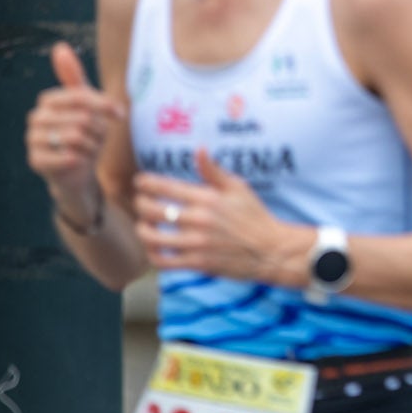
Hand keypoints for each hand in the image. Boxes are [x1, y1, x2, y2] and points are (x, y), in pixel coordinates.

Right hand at [27, 42, 124, 221]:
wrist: (77, 172)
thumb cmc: (84, 134)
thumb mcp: (86, 105)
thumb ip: (75, 78)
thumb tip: (59, 47)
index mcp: (48, 100)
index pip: (80, 96)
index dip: (103, 105)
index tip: (120, 114)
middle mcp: (35, 118)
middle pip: (81, 118)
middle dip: (97, 131)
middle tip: (97, 139)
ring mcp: (32, 140)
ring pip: (75, 138)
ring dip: (91, 147)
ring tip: (88, 150)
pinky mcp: (35, 161)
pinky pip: (67, 157)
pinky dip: (81, 161)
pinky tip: (78, 162)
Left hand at [133, 149, 300, 280]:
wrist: (271, 250)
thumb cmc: (255, 216)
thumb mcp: (238, 188)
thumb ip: (213, 170)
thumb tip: (198, 148)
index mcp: (207, 198)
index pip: (163, 186)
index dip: (144, 183)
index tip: (140, 182)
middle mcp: (199, 220)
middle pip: (151, 210)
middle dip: (139, 204)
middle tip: (140, 203)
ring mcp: (197, 243)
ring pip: (152, 237)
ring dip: (142, 230)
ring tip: (144, 226)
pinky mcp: (198, 264)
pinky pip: (163, 261)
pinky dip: (153, 254)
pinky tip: (155, 248)